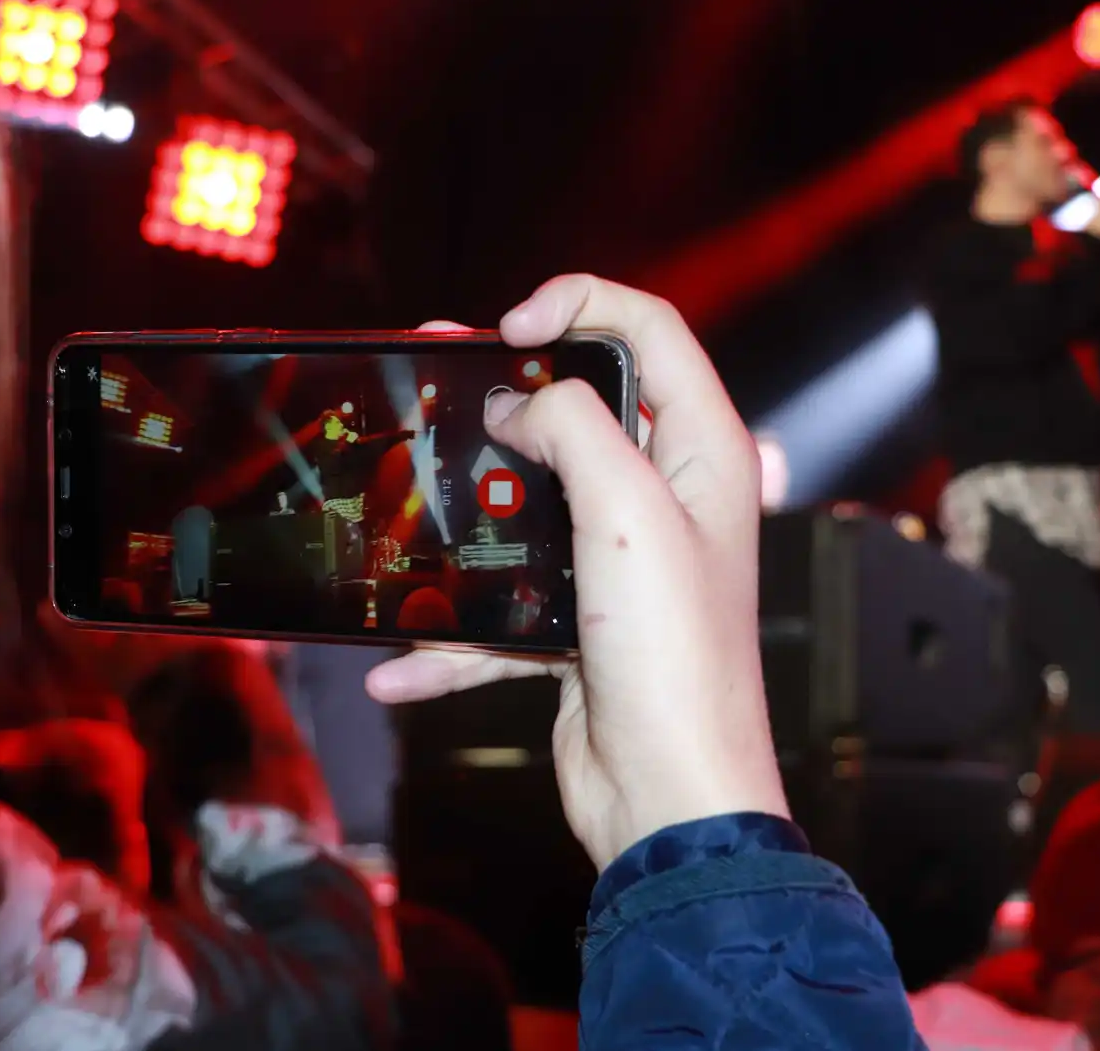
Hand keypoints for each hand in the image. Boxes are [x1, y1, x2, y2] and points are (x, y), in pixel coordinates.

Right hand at [366, 275, 787, 869]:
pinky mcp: (577, 623)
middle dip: (503, 386)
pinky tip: (397, 659)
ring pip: (530, 500)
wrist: (668, 795)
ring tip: (399, 483)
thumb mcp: (627, 512)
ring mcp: (619, 560)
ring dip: (465, 501)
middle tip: (435, 367)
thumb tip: (521, 406)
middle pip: (579, 406)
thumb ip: (572, 429)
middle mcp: (665, 496)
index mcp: (702, 452)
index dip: (580, 304)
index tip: (508, 326)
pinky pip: (501, 606)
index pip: (650, 331)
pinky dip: (450, 633)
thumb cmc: (675, 658)